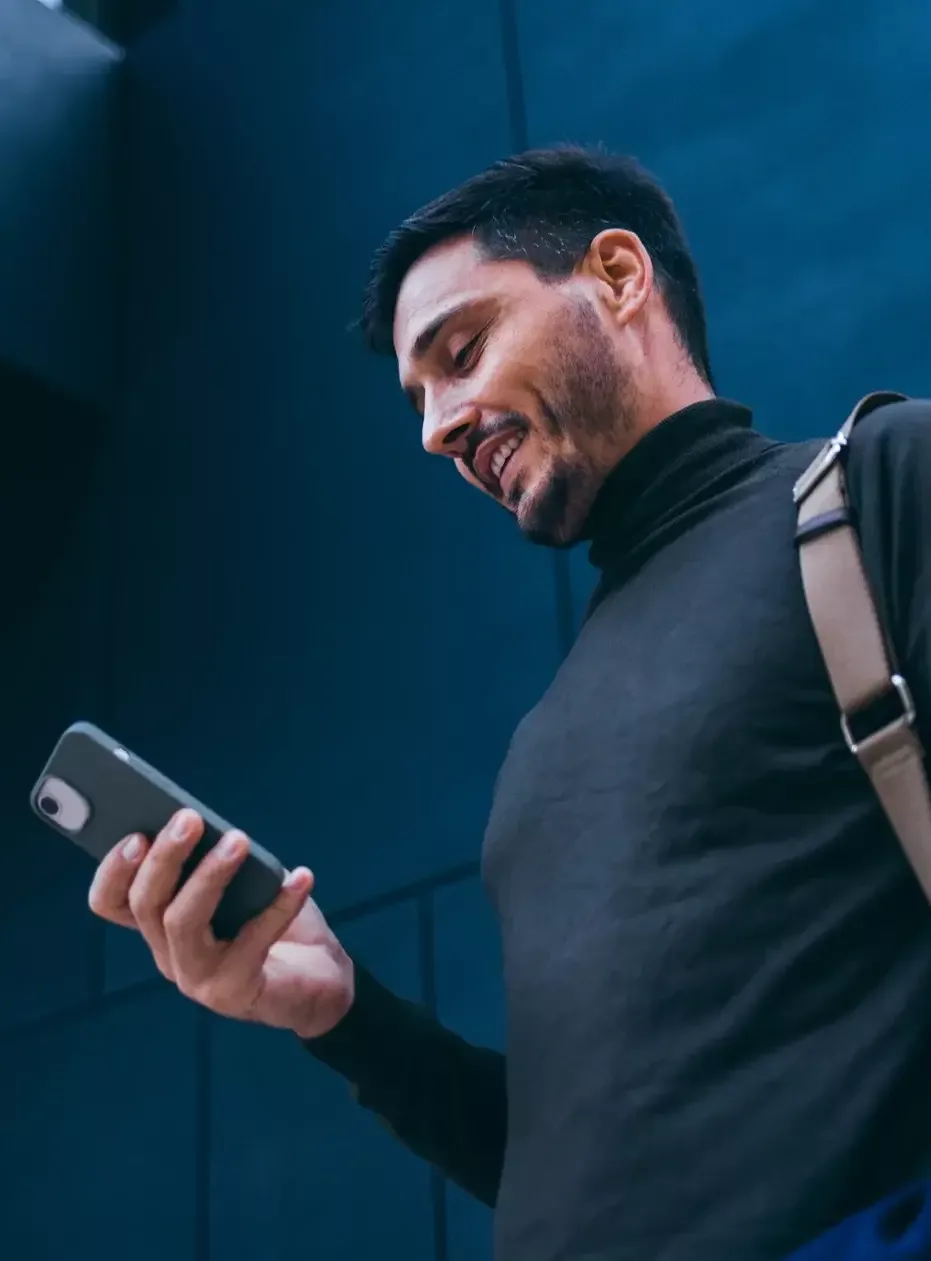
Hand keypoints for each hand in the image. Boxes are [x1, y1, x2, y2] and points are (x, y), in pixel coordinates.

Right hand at [88, 808, 353, 1038]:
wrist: (320, 981)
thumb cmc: (273, 920)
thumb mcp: (243, 883)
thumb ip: (219, 859)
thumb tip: (207, 823)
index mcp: (161, 925)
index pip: (111, 903)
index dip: (113, 871)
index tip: (134, 834)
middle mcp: (169, 954)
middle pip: (146, 905)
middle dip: (165, 857)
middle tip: (191, 818)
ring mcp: (198, 979)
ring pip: (183, 923)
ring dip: (209, 876)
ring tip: (239, 840)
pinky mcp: (235, 992)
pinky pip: (252, 942)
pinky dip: (279, 905)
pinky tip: (301, 877)